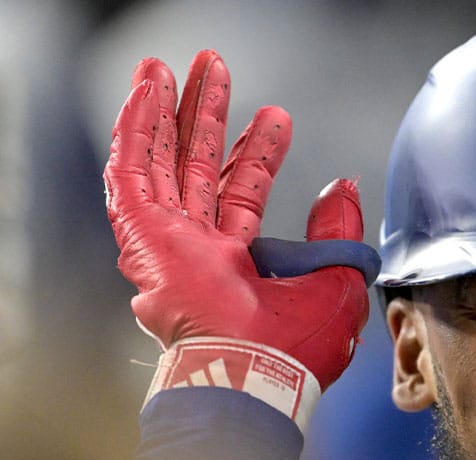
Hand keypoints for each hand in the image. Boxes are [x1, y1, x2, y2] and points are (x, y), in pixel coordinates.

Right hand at [104, 51, 375, 423]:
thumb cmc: (299, 350)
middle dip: (206, 118)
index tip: (275, 116)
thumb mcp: (337, 279)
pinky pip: (132, 175)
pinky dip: (135, 132)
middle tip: (215, 72)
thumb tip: (343, 189)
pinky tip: (144, 93)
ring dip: (166, 114)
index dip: (257, 152)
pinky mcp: (144, 240)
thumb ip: (337, 232)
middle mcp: (200, 254)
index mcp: (242, 267)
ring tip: (172, 68)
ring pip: (162, 164)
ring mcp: (169, 247)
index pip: (244, 195)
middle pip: (198, 169)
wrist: (257, 375)